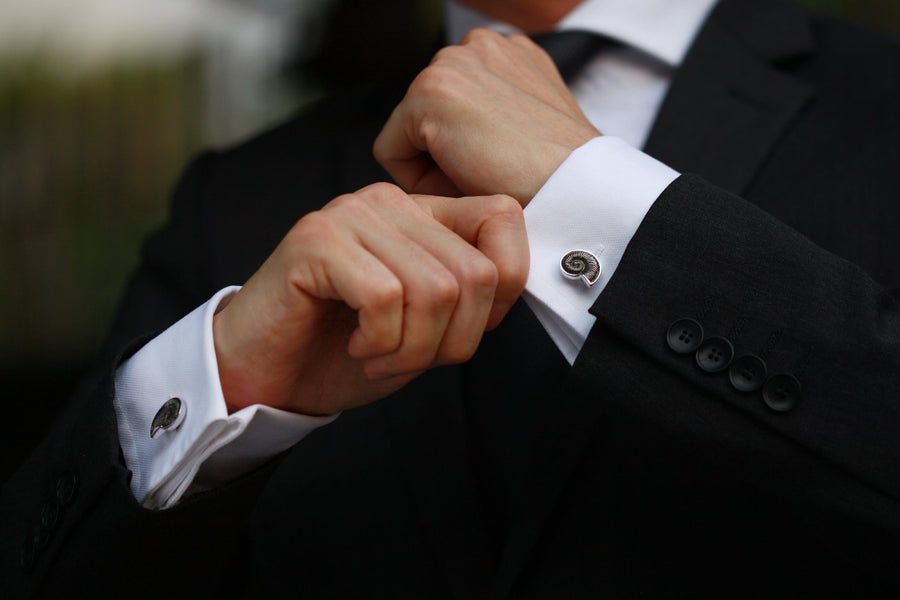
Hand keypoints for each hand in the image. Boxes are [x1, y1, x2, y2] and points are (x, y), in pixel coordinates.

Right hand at [212, 183, 528, 415]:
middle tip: (409, 361)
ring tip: (380, 358)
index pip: (502, 218)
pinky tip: (357, 347)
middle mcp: (389, 202)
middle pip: (474, 273)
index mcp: (421, 214)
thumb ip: (465, 298)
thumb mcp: (425, 326)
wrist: (267, 374)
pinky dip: (380, 342)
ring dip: (414, 348)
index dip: (504, 288)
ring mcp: (350, 215)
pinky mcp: (315, 240)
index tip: (463, 332)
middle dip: (452, 340)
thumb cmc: (344, 350)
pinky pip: (385, 297)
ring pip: (435, 289)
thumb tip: (507, 289)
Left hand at [373, 28, 599, 205]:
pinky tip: (461, 177)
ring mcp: (451, 63)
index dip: (463, 151)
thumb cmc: (560, 176)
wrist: (577, 188)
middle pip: (424, 117)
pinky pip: (390, 150)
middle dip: (444, 154)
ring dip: (433, 164)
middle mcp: (479, 45)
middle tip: (489, 177)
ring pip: (407, 133)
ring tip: (480, 175)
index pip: (451, 107)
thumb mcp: (529, 128)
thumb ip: (492, 117)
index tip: (497, 170)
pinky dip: (415, 178)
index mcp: (506, 53)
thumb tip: (453, 143)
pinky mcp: (429, 92)